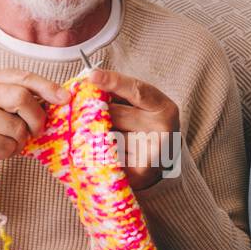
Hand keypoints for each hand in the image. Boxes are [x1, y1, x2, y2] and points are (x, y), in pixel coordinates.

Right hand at [0, 68, 69, 180]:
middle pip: (21, 98)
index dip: (47, 87)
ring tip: (6, 141)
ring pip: (16, 128)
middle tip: (36, 131)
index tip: (65, 98)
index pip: (23, 77)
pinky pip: (5, 146)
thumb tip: (59, 99)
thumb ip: (21, 98)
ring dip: (19, 141)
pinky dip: (8, 152)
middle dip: (36, 118)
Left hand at [88, 68, 181, 190]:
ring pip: (107, 137)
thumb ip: (119, 92)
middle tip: (86, 112)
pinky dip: (97, 153)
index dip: (114, 81)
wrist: (162, 159)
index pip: (136, 91)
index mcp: (164, 109)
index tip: (93, 75)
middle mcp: (162, 131)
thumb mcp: (141, 104)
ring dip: (95, 134)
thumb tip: (90, 82)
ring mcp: (151, 154)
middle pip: (115, 115)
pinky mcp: (138, 173)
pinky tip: (100, 153)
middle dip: (96, 111)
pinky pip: (105, 157)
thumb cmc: (146, 125)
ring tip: (98, 136)